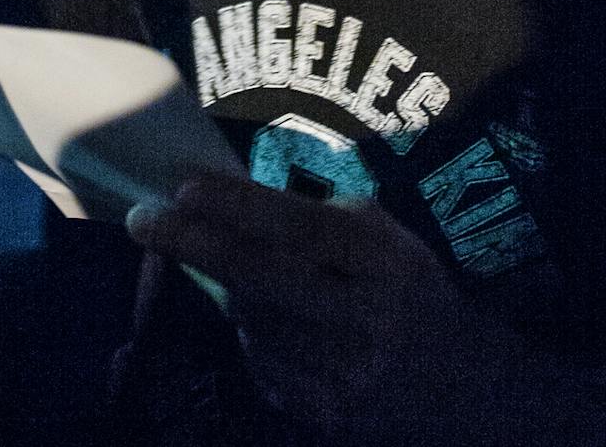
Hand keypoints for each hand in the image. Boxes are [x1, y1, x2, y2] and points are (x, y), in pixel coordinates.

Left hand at [127, 175, 493, 444]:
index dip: (241, 208)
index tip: (184, 186)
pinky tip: (274, 320)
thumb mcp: (387, 237)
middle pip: (263, 280)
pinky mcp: (324, 419)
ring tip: (228, 265)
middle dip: (195, 245)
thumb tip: (236, 201)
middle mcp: (364, 323)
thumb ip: (323, 220)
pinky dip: (255, 335)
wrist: (464, 387)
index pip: (302, 230)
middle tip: (142, 217)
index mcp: (385, 264)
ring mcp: (342, 380)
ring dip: (228, 288)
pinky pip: (263, 365)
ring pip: (253, 323)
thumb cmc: (410, 287)